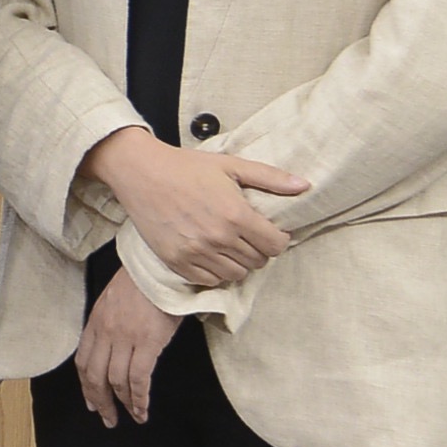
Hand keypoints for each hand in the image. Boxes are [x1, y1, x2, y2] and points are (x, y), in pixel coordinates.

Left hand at [71, 265, 183, 426]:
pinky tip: (143, 409)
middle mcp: (106, 332)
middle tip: (108, 419)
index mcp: (95, 322)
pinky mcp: (148, 342)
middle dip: (100, 402)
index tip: (91, 402)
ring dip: (124, 404)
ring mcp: (125, 338)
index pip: (83, 361)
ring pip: (116, 381)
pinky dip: (139, 398)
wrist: (161, 266)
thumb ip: (107, 324)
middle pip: (96, 376)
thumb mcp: (113, 301)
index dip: (86, 386)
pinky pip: (138, 378)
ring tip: (132, 417)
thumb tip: (111, 350)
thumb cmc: (142, 281)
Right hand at [81, 128, 308, 290]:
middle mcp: (218, 238)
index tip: (269, 231)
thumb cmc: (187, 166)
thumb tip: (304, 186)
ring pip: (236, 275)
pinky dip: (216, 271)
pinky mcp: (177, 262)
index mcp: (236, 214)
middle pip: (257, 262)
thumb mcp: (231, 165)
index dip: (278, 239)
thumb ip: (270, 178)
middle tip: (247, 235)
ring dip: (238, 263)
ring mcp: (196, 253)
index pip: (275, 246)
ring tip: (230, 244)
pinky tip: (211, 253)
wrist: (142, 173)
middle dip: (258, 250)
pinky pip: (210, 281)